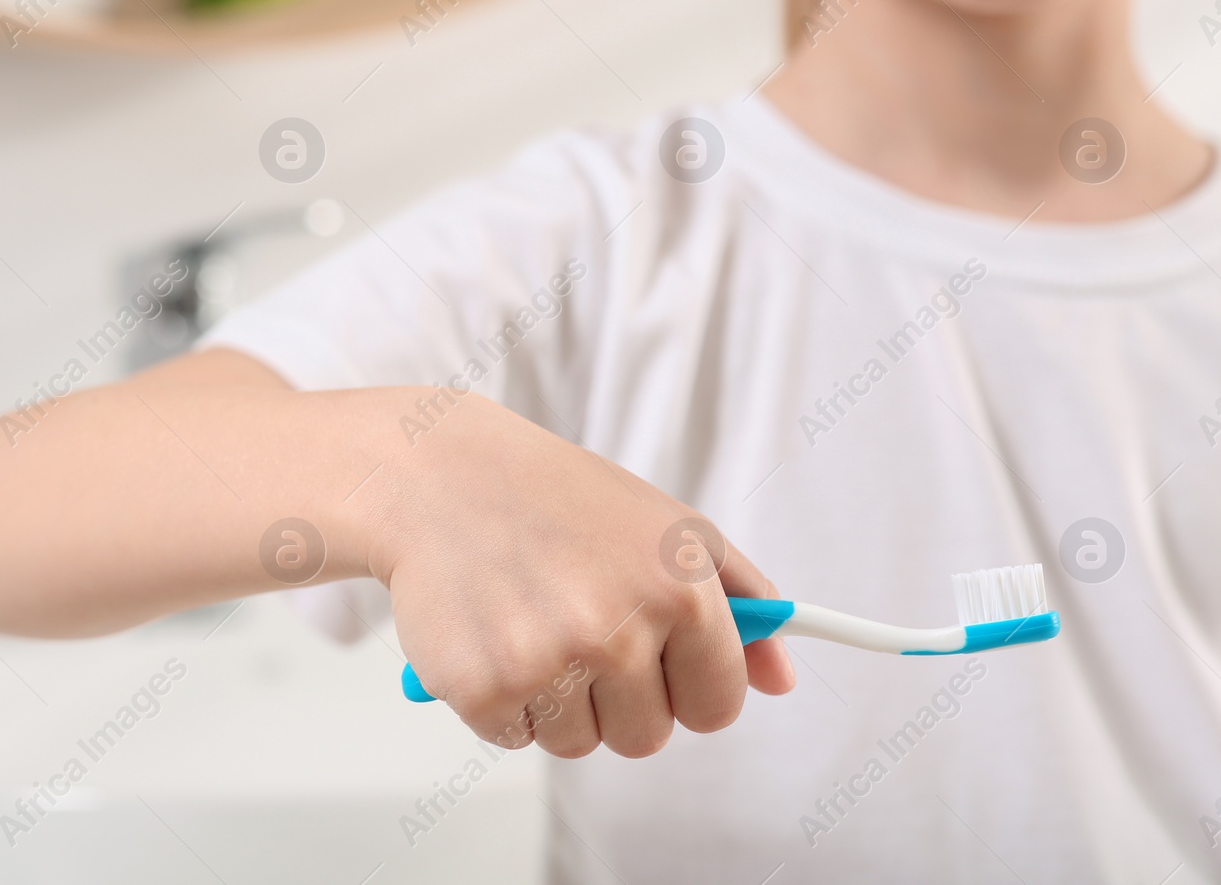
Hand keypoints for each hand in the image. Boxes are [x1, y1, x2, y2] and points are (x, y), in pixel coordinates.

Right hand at [363, 394, 794, 757]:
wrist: (440, 476)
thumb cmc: (559, 500)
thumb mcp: (667, 527)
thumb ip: (740, 601)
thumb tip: (781, 681)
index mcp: (679, 588)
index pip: (717, 706)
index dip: (686, 688)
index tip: (658, 663)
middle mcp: (618, 628)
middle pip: (648, 738)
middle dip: (617, 699)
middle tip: (579, 628)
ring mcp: (548, 662)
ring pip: (579, 744)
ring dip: (557, 701)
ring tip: (531, 622)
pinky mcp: (483, 689)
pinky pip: (516, 740)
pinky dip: (501, 702)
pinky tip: (492, 634)